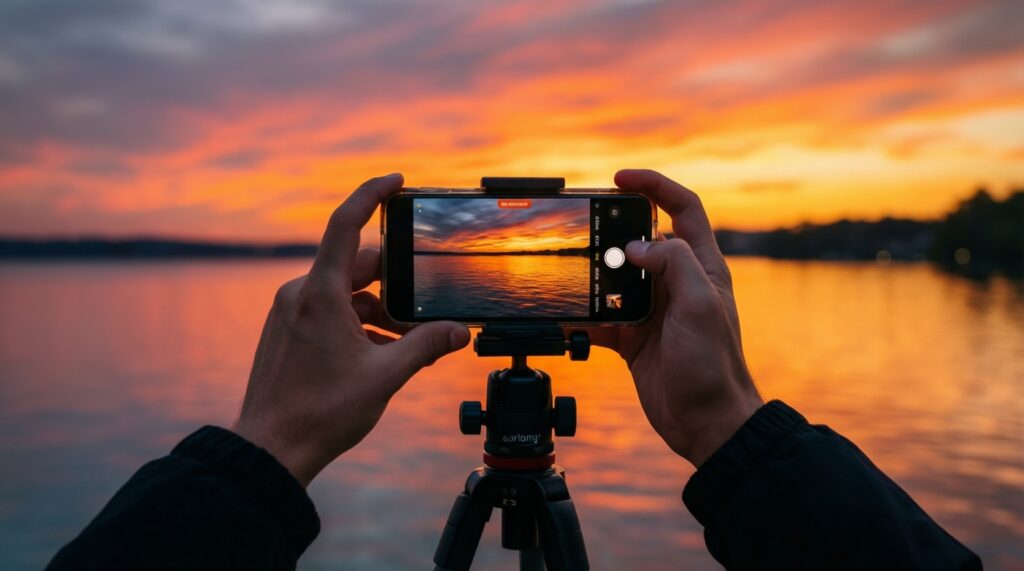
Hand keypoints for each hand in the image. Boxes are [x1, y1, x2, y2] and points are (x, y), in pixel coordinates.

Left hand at [233, 173, 469, 485]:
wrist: (271, 449)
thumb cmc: (320, 413)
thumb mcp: (385, 376)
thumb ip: (426, 347)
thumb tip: (458, 332)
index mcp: (320, 294)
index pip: (345, 224)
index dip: (371, 194)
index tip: (395, 180)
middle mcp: (300, 295)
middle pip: (357, 268)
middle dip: (395, 283)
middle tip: (426, 307)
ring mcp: (290, 314)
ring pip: (345, 294)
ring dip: (379, 311)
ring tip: (408, 344)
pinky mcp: (288, 332)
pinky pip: (329, 313)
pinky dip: (358, 325)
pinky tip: (381, 355)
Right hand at [589, 170, 762, 466]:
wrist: (706, 422)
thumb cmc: (713, 366)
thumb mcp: (700, 304)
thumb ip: (672, 263)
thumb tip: (636, 245)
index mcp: (700, 266)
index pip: (683, 208)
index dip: (654, 186)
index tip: (620, 179)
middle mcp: (677, 283)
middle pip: (642, 238)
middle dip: (613, 230)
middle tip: (585, 226)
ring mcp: (654, 309)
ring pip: (616, 277)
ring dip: (594, 274)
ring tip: (571, 271)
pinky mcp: (634, 337)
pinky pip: (602, 318)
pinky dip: (581, 318)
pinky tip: (564, 320)